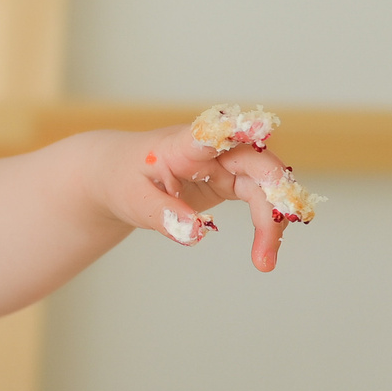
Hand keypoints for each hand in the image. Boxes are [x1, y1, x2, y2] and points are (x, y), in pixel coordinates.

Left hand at [90, 119, 308, 272]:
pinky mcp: (231, 179)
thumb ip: (162, 214)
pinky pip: (260, 198)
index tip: (259, 127)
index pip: (211, 134)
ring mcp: (225, 163)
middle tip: (266, 249)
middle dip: (273, 201)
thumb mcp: (133, 200)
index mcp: (182, 144)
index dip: (236, 130)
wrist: (118, 174)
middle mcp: (213, 149)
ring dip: (272, 222)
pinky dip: (266, 223)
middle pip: (256, 164)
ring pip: (265, 185)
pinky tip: (264, 252)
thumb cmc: (124, 179)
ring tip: (264, 263)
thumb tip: (196, 233)